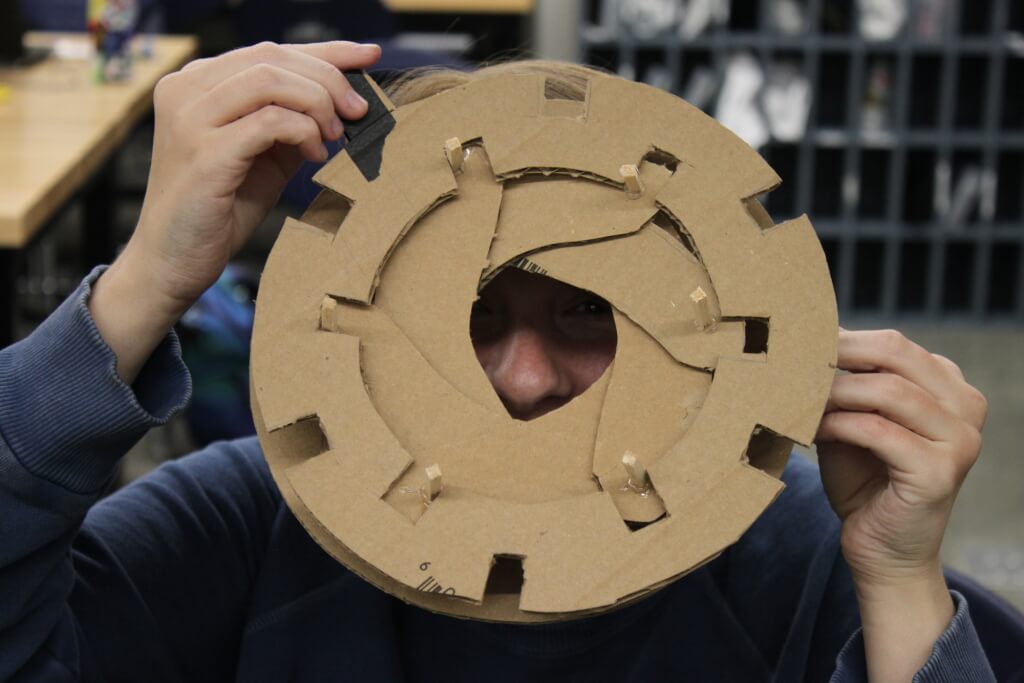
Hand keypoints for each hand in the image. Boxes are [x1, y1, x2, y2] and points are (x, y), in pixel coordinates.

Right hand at [90, 41, 379, 381]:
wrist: (174, 259)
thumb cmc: (221, 207)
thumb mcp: (264, 154)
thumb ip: (293, 123)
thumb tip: (346, 101)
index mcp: (198, 82)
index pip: (271, 51)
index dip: (326, 51)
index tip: (368, 57)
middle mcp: (185, 89)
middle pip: (273, 58)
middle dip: (328, 81)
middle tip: (357, 113)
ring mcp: (189, 119)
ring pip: (270, 81)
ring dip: (316, 105)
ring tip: (333, 138)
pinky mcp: (203, 154)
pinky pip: (268, 123)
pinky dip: (303, 133)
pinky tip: (314, 156)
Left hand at [816, 328, 987, 680]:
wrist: (883, 550)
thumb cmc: (864, 480)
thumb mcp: (853, 420)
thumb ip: (843, 384)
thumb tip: (803, 342)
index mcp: (950, 388)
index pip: (893, 344)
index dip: (841, 340)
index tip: (796, 346)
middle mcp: (966, 407)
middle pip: (895, 354)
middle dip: (836, 355)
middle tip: (792, 363)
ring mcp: (960, 440)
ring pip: (887, 391)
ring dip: (833, 392)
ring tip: (796, 398)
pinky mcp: (940, 472)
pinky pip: (879, 431)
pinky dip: (838, 425)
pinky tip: (812, 430)